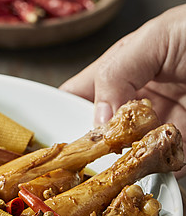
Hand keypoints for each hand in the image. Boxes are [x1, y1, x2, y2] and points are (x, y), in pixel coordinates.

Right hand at [60, 5, 185, 174]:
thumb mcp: (156, 38)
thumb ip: (118, 72)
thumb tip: (96, 117)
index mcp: (121, 71)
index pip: (76, 96)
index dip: (58, 115)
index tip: (49, 141)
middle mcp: (138, 102)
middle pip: (100, 133)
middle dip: (89, 151)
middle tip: (76, 169)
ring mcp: (164, 127)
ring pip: (130, 156)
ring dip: (120, 167)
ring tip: (107, 177)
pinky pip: (166, 168)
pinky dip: (156, 176)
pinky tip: (145, 177)